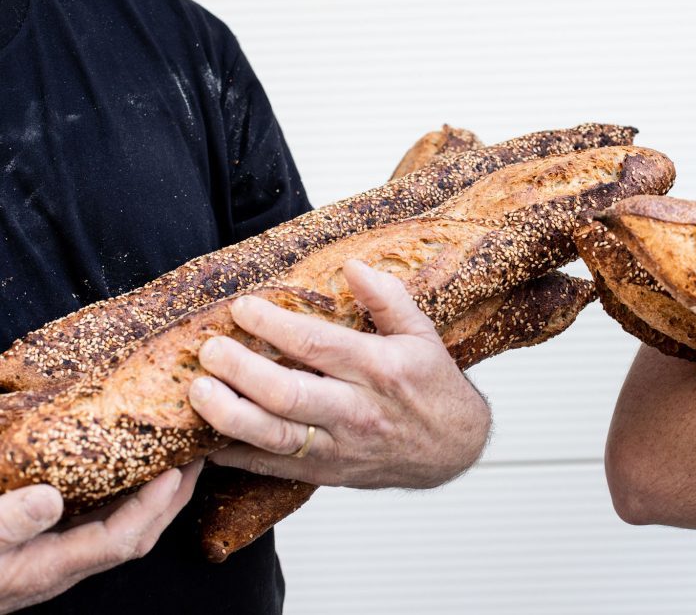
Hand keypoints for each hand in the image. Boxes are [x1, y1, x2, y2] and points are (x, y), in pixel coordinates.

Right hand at [0, 460, 201, 612]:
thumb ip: (6, 523)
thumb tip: (50, 499)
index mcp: (48, 568)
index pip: (122, 539)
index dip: (154, 507)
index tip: (177, 471)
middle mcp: (59, 565)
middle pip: (134, 534)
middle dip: (171, 499)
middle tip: (196, 456)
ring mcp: (51, 556)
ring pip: (117, 525)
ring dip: (151, 493)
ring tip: (172, 455)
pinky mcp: (40, 544)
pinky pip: (92, 518)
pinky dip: (116, 493)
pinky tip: (120, 468)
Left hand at [189, 259, 490, 488]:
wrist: (453, 447)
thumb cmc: (433, 386)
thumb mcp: (421, 333)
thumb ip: (387, 298)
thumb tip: (353, 266)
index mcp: (380, 369)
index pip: (317, 344)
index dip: (274, 326)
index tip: (241, 307)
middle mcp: (358, 410)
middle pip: (289, 394)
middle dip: (243, 371)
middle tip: (211, 350)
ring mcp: (340, 447)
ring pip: (276, 437)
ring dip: (231, 416)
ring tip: (198, 394)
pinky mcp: (326, 473)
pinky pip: (273, 468)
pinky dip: (236, 456)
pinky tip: (205, 440)